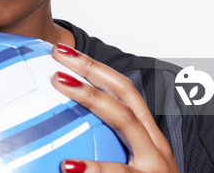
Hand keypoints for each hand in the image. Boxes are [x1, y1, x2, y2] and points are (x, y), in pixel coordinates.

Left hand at [51, 44, 178, 172]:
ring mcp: (153, 169)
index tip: (63, 52)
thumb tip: (59, 140)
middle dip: (92, 71)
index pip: (125, 92)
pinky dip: (94, 168)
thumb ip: (109, 145)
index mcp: (150, 138)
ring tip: (61, 86)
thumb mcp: (131, 167)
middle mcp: (156, 148)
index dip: (96, 68)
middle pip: (125, 96)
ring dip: (92, 98)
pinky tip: (68, 165)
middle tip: (58, 59)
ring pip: (126, 122)